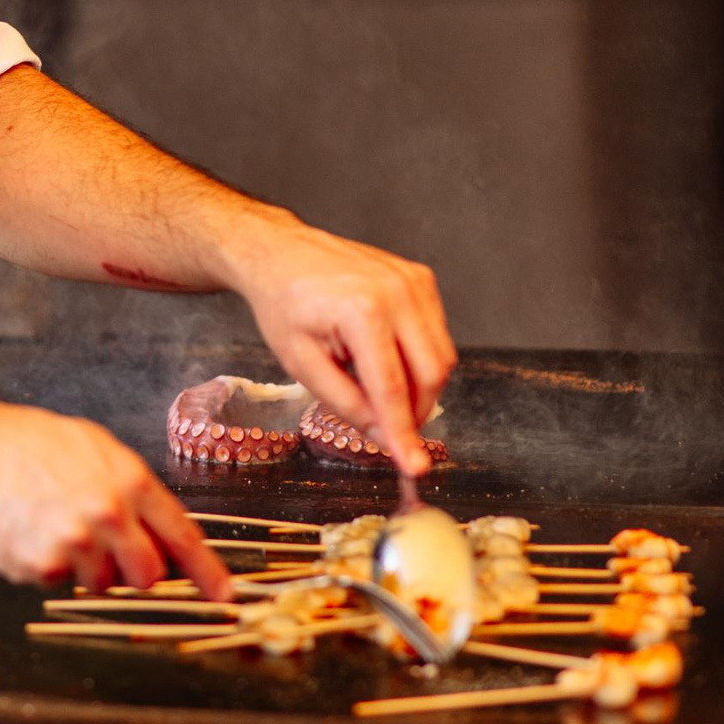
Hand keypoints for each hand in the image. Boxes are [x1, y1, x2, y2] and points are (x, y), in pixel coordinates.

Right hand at [0, 400, 233, 599]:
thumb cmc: (26, 444)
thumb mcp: (92, 447)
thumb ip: (129, 487)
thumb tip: (159, 530)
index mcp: (128, 480)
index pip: (182, 535)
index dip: (206, 571)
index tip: (223, 595)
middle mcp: (109, 512)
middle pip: (147, 574)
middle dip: (132, 571)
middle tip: (104, 549)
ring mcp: (76, 542)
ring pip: (100, 582)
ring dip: (83, 566)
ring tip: (50, 525)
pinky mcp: (42, 564)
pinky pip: (59, 582)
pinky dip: (46, 565)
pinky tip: (26, 531)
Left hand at [222, 211, 455, 476]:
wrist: (281, 254)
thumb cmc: (284, 306)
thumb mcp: (301, 364)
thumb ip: (345, 404)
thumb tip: (384, 438)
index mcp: (362, 312)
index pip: (393, 389)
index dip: (404, 434)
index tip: (415, 469)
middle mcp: (397, 292)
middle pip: (432, 373)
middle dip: (416, 410)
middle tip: (387, 427)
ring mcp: (414, 281)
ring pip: (442, 356)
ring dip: (419, 385)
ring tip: (373, 383)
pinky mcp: (421, 278)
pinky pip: (436, 334)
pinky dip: (418, 357)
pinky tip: (382, 354)